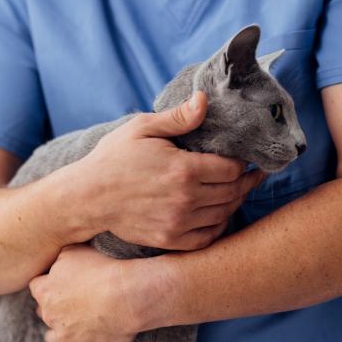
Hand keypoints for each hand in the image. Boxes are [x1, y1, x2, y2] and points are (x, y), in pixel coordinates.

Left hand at [29, 244, 157, 341]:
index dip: (49, 282)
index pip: (36, 286)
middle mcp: (51, 316)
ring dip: (62, 331)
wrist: (127, 296)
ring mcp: (66, 337)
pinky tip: (92, 337)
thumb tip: (58, 262)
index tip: (63, 280)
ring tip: (78, 323)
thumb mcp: (75, 251)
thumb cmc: (102, 270)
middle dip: (55, 306)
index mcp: (45, 291)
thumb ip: (60, 259)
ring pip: (53, 338)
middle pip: (44, 312)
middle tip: (75, 298)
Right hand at [68, 92, 264, 250]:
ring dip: (235, 202)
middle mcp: (186, 199)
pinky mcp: (169, 240)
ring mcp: (178, 223)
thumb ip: (178, 118)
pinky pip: (206, 238)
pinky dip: (219, 227)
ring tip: (239, 191)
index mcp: (184, 169)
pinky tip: (220, 215)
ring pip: (223, 215)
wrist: (87, 198)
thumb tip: (205, 101)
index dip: (242, 163)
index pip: (231, 169)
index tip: (244, 158)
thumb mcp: (142, 128)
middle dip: (246, 182)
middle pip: (232, 192)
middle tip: (254, 175)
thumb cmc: (113, 159)